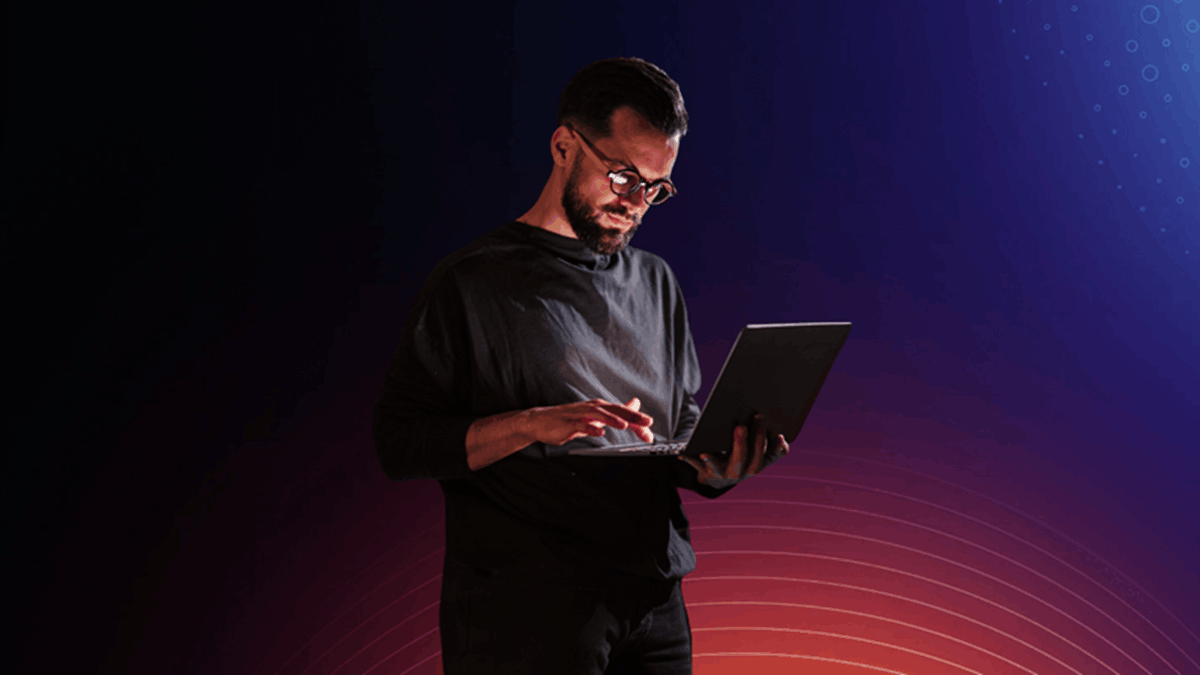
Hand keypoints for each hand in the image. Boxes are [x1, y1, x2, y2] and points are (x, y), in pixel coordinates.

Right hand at [524, 397, 653, 445]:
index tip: (650, 430)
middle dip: (631, 416)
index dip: (637, 421)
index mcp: (599, 407)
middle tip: (646, 422)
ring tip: (624, 425)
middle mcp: (591, 408)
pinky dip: (590, 428)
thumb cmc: (568, 419)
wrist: (540, 422)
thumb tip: (634, 405)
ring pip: (598, 415)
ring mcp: (579, 415)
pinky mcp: (568, 424)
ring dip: (612, 419)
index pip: (622, 412)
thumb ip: (616, 411)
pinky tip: (599, 433)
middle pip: (614, 410)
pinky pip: (580, 425)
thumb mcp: (595, 415)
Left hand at [679, 414, 787, 488]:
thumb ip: (772, 446)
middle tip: (742, 426)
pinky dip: (689, 460)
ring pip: (720, 468)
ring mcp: (723, 474)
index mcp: (756, 465)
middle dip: (743, 444)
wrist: (719, 478)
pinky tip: (681, 454)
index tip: (779, 436)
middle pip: (746, 461)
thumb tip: (782, 438)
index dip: (775, 449)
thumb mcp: (758, 453)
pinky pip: (697, 467)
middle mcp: (742, 472)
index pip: (768, 457)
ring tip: (705, 453)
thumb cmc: (742, 457)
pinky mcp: (706, 472)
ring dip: (713, 460)